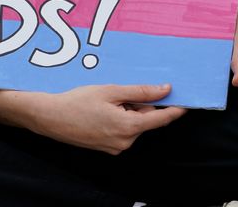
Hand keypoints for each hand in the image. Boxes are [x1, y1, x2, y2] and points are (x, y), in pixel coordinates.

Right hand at [29, 84, 186, 154]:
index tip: (187, 102)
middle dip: (139, 105)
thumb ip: (141, 92)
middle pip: (145, 119)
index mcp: (129, 127)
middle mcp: (125, 142)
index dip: (175, 110)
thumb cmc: (78, 101)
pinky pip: (123, 131)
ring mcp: (116, 147)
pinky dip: (119, 119)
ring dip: (127, 111)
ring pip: (134, 124)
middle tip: (119, 94)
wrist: (51, 117)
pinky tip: (102, 111)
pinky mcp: (108, 148)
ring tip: (106, 102)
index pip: (161, 119)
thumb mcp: (111, 91)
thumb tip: (165, 90)